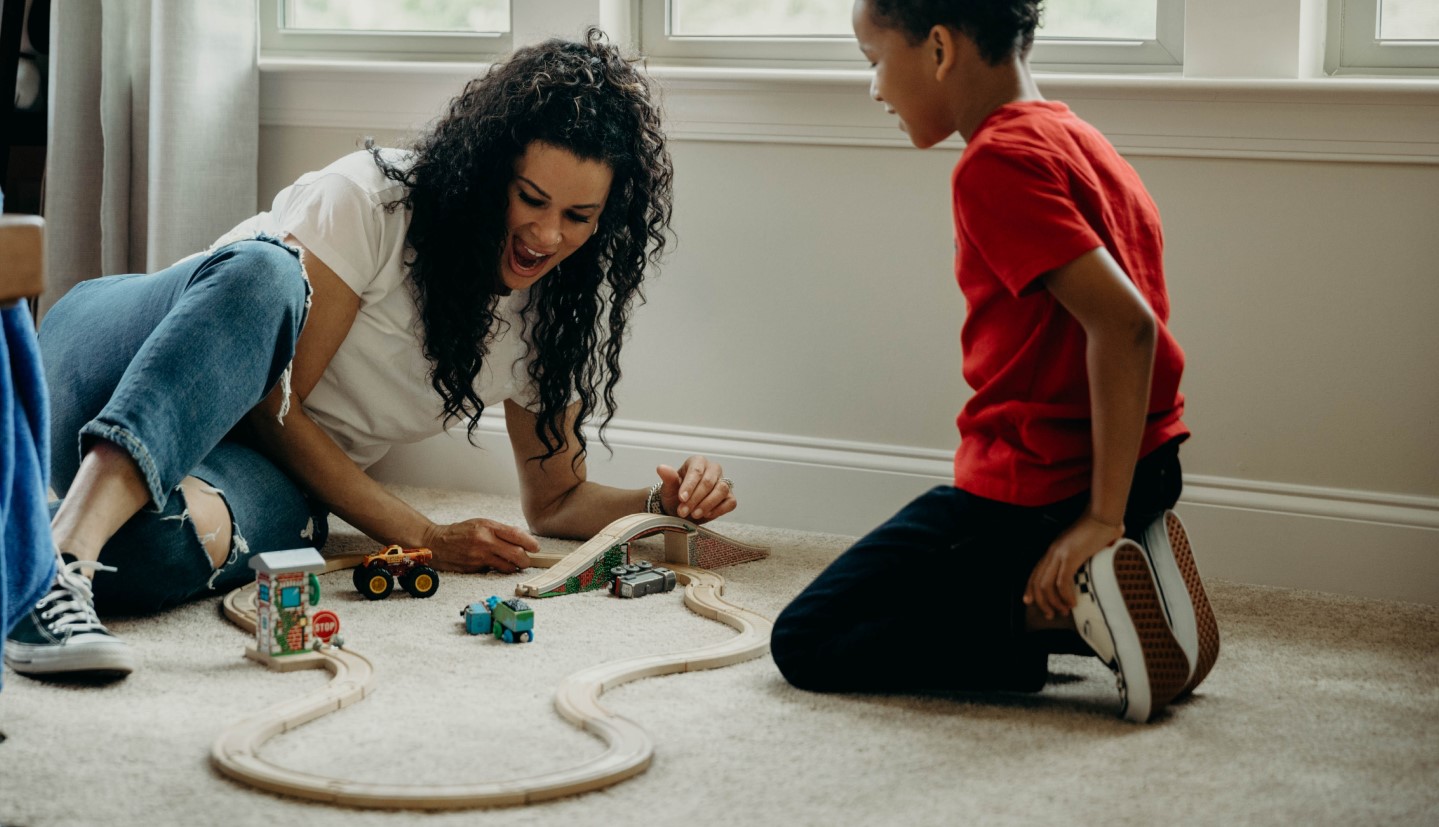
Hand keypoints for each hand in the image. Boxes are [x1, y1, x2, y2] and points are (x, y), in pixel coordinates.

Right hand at [422, 518, 539, 573]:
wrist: (436, 544)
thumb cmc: (460, 532)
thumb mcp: (481, 524)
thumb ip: (500, 531)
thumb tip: (522, 540)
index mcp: (488, 527)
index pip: (516, 535)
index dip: (530, 543)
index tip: (536, 548)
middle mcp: (485, 542)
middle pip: (516, 554)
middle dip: (525, 560)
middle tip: (526, 560)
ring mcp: (479, 557)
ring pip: (508, 567)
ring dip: (513, 567)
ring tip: (512, 563)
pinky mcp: (474, 569)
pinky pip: (493, 572)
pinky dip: (497, 569)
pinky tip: (493, 564)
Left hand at [655, 456, 735, 523]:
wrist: (682, 508)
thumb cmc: (676, 494)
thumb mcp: (668, 487)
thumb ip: (668, 478)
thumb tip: (661, 468)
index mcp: (698, 462)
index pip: (696, 471)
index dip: (689, 486)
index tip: (681, 498)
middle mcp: (713, 469)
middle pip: (708, 482)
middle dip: (695, 499)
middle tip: (683, 511)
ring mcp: (723, 482)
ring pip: (721, 490)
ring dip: (707, 504)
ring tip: (694, 514)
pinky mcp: (729, 497)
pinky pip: (730, 502)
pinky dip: (719, 510)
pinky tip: (707, 515)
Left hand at [1024, 513, 1123, 619]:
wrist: (1103, 515)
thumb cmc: (1099, 528)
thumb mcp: (1085, 546)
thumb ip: (1084, 557)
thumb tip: (1094, 568)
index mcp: (1054, 550)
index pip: (1035, 572)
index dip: (1030, 589)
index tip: (1029, 602)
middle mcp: (1052, 552)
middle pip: (1037, 582)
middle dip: (1041, 602)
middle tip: (1050, 615)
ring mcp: (1059, 554)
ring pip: (1046, 585)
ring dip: (1054, 602)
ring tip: (1063, 611)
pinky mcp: (1070, 556)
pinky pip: (1063, 582)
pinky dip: (1066, 595)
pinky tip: (1073, 603)